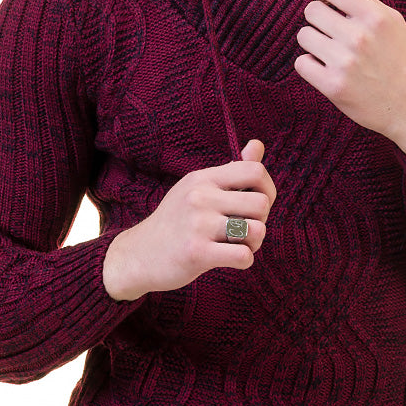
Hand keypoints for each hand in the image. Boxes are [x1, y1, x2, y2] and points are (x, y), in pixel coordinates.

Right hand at [102, 140, 275, 301]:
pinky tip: (231, 260)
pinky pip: (243, 256)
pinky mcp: (196, 253)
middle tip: (245, 230)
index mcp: (203, 178)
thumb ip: (231, 171)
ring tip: (238, 245)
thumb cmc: (176, 222)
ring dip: (254, 243)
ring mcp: (198, 225)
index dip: (267, 189)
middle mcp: (200, 197)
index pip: (254, 171)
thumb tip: (258, 144)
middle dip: (262, 221)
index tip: (258, 205)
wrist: (137, 255)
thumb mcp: (197, 189)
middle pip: (261, 203)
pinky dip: (245, 261)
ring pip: (256, 230)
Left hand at [294, 0, 405, 155]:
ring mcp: (345, 63)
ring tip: (333, 52)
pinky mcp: (333, 86)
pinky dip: (311, 66)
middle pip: (310, 11)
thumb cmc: (400, 58)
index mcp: (374, 16)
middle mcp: (359, 37)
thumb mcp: (389, 21)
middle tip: (334, 33)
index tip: (331, 6)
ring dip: (313, 43)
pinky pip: (301, 63)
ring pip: (303, 36)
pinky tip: (328, 69)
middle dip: (319, 20)